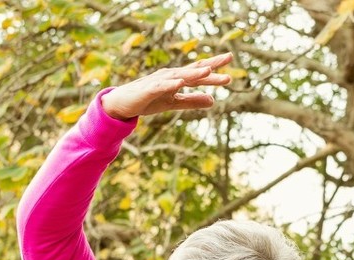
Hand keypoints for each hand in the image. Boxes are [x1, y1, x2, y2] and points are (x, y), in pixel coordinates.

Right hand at [101, 52, 232, 120]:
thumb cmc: (148, 100)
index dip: (214, 69)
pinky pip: (161, 86)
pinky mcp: (149, 90)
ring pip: (179, 76)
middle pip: (193, 70)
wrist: (123, 104)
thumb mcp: (174, 103)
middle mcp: (171, 76)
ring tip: (207, 72)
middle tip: (228, 61)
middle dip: (210, 67)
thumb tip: (213, 100)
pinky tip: (180, 83)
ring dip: (193, 74)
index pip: (199, 72)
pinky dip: (170, 84)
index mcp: (178, 79)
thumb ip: (193, 101)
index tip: (230, 64)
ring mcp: (159, 81)